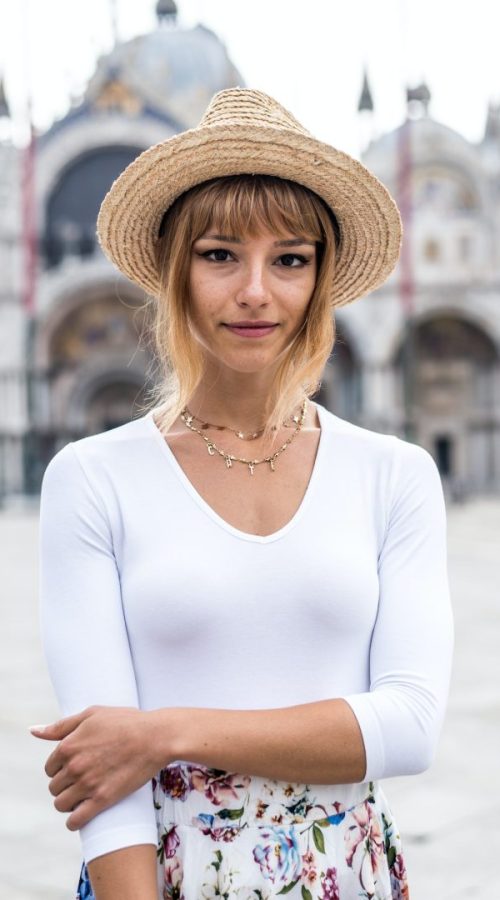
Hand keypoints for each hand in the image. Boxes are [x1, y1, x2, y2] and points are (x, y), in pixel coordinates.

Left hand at [30, 706, 161, 829]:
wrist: (155, 737)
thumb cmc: (125, 721)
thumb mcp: (91, 714)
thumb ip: (60, 726)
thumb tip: (34, 730)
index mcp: (68, 746)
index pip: (50, 767)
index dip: (60, 768)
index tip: (74, 767)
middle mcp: (74, 766)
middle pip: (54, 787)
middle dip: (64, 785)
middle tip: (81, 781)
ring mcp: (87, 784)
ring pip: (61, 804)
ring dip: (68, 803)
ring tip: (81, 797)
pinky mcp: (102, 800)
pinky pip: (76, 820)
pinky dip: (74, 821)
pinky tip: (81, 815)